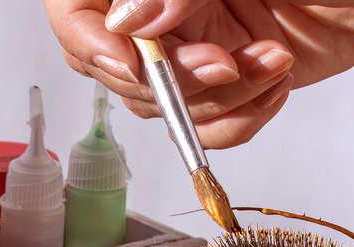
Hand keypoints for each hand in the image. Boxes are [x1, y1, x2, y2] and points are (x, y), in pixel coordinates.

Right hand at [43, 0, 353, 146]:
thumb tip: (130, 19)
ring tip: (271, 62)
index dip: (88, 36)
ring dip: (215, 100)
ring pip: (161, 104)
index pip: (75, 3)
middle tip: (225, 63)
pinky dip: (239, 122)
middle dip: (170, 78)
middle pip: (114, 62)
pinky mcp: (237, 78)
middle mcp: (169, 2)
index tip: (130, 58)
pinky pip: (208, 126)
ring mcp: (200, 40)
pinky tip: (277, 83)